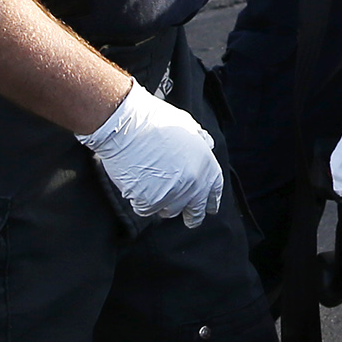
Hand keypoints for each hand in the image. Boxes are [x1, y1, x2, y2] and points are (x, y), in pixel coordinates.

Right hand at [81, 83, 224, 226]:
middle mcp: (193, 183)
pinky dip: (141, 201)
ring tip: (151, 186)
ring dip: (163, 204)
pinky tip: (136, 185)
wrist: (127, 125)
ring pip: (170, 211)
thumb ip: (199, 139)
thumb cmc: (154, 120)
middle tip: (190, 221)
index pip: (214, 190)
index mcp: (205, 164)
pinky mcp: (150, 201)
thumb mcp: (186, 125)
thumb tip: (208, 145)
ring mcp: (172, 194)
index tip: (209, 209)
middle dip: (193, 216)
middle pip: (195, 210)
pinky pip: (146, 209)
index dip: (211, 201)